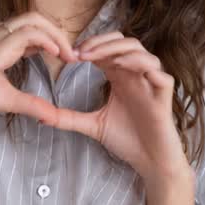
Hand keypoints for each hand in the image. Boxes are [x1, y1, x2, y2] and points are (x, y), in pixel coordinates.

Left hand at [51, 32, 192, 183]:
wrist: (150, 162)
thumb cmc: (127, 140)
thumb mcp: (92, 125)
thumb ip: (69, 117)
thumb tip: (40, 117)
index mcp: (122, 78)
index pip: (109, 49)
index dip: (91, 46)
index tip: (70, 56)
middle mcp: (137, 76)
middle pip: (125, 42)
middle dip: (103, 43)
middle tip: (81, 53)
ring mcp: (152, 85)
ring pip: (142, 52)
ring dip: (119, 51)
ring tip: (99, 59)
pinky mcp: (164, 98)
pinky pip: (161, 75)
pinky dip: (144, 67)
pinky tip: (123, 69)